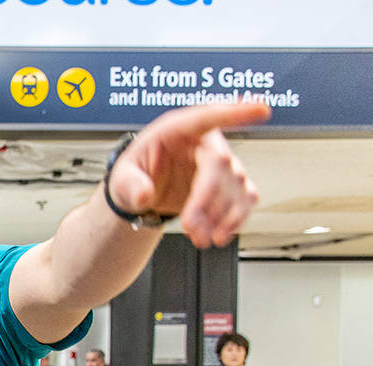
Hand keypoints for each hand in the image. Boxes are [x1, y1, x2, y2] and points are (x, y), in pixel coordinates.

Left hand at [107, 102, 270, 248]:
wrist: (141, 192)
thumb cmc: (133, 174)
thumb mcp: (121, 177)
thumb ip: (130, 184)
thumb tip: (143, 195)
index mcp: (178, 130)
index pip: (209, 117)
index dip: (236, 113)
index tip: (261, 111)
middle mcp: (204, 142)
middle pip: (220, 164)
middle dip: (206, 199)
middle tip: (190, 227)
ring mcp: (220, 163)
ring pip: (236, 185)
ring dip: (222, 216)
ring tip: (201, 238)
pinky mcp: (229, 184)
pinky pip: (245, 198)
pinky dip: (236, 219)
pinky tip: (220, 234)